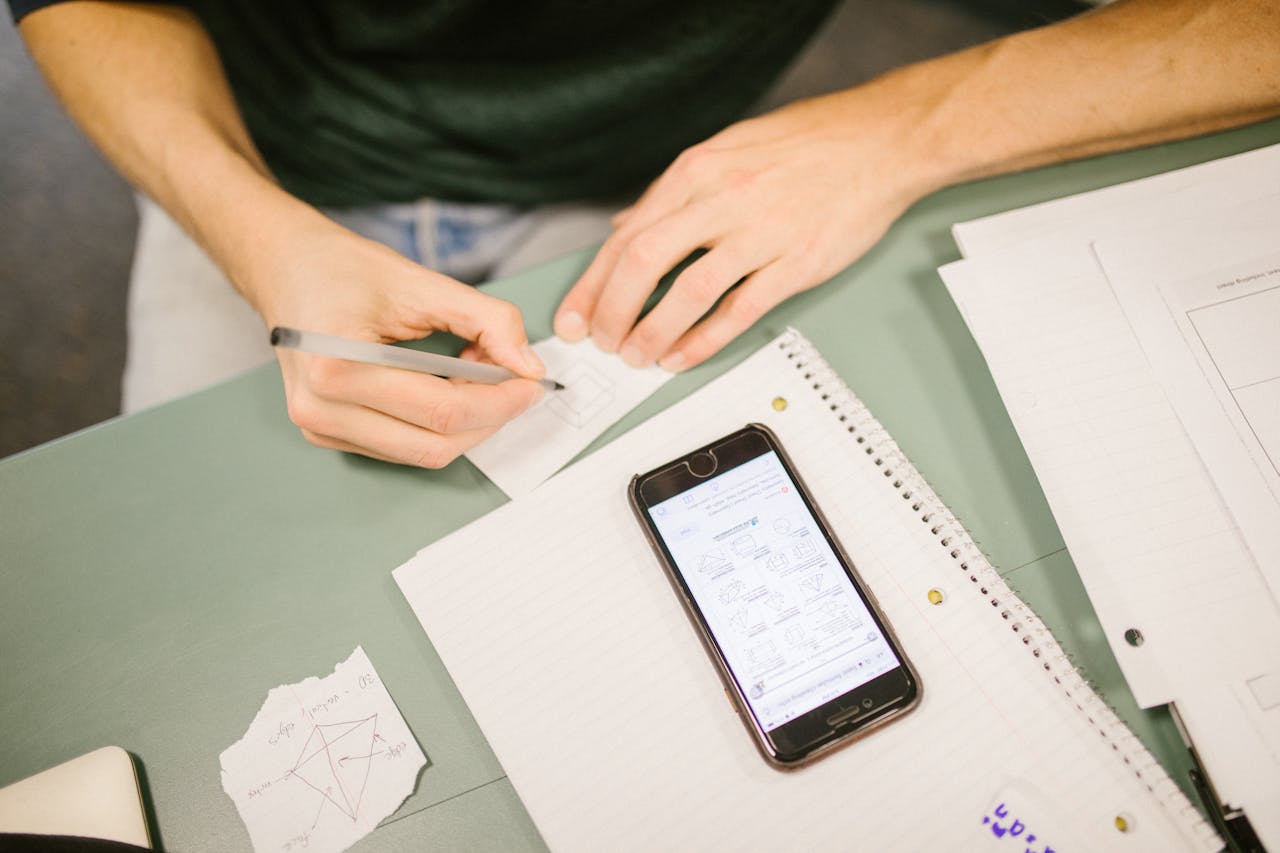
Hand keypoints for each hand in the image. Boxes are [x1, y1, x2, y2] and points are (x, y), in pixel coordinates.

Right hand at [244, 213, 545, 467]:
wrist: (285, 268)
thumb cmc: (343, 269)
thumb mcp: (423, 282)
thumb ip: (488, 320)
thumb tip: (530, 366)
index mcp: (338, 366)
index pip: (443, 410)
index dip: (500, 402)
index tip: (532, 383)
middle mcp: (321, 408)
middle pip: (436, 443)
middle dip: (489, 417)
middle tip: (516, 382)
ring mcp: (319, 428)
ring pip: (422, 453)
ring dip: (465, 423)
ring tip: (475, 375)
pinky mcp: (325, 435)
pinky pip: (401, 448)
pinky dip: (437, 426)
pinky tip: (446, 387)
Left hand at [553, 87, 938, 370]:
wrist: (881, 141)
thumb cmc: (808, 145)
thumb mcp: (727, 149)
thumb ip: (674, 193)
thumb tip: (626, 227)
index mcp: (698, 170)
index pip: (626, 235)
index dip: (593, 284)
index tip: (575, 316)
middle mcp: (722, 198)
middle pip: (643, 264)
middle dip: (613, 312)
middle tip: (602, 342)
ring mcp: (759, 233)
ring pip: (687, 293)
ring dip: (653, 333)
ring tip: (638, 356)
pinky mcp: (794, 263)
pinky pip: (738, 311)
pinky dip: (704, 340)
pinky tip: (683, 357)